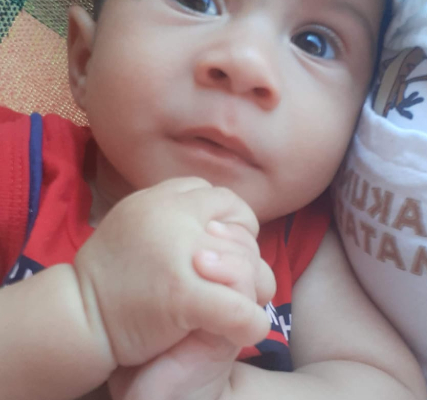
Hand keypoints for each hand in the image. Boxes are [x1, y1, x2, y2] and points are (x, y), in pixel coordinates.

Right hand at [74, 177, 272, 371]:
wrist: (78, 315)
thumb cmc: (112, 273)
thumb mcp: (137, 220)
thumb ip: (175, 212)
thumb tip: (218, 219)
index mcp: (161, 198)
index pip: (217, 195)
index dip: (230, 218)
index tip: (226, 241)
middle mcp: (171, 214)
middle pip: (236, 219)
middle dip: (245, 245)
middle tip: (237, 270)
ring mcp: (180, 252)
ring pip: (244, 259)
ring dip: (252, 280)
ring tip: (242, 297)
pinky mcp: (182, 293)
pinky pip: (235, 307)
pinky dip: (248, 320)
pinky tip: (247, 329)